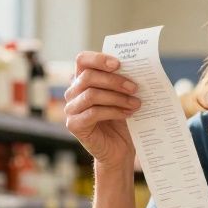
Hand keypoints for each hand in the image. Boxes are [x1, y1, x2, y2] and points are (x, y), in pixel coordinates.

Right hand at [64, 52, 139, 169]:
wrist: (119, 149)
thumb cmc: (121, 120)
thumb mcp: (122, 97)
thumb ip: (122, 82)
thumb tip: (136, 67)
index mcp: (82, 80)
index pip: (82, 60)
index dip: (98, 59)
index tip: (119, 64)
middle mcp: (72, 93)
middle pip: (88, 77)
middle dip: (114, 80)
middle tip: (134, 87)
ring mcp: (71, 109)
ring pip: (91, 95)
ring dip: (117, 97)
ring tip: (135, 103)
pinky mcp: (74, 125)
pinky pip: (93, 113)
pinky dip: (113, 111)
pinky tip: (127, 113)